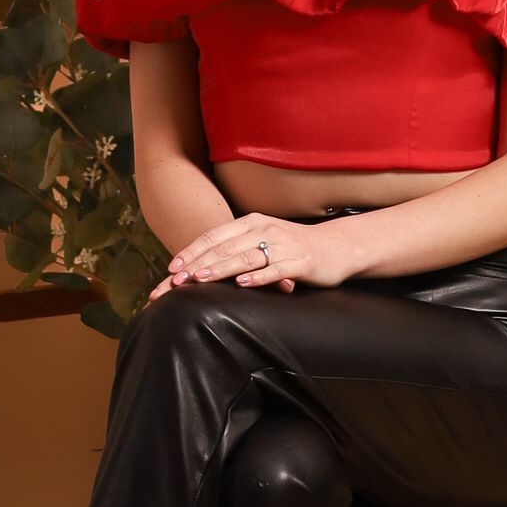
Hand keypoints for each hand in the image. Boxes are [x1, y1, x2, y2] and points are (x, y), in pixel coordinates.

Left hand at [147, 213, 353, 296]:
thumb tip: (202, 265)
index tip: (171, 268)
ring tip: (201, 279)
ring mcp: (282, 245)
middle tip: (176, 281)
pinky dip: (258, 276)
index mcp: (251, 223)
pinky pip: (275, 269)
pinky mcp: (299, 261)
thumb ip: (237, 248)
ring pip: (246, 257)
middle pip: (225, 247)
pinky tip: (243, 283)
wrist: (336, 247)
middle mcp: (264, 229)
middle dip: (198, 264)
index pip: (215, 236)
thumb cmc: (293, 247)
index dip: (192, 251)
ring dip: (221, 268)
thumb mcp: (263, 241)